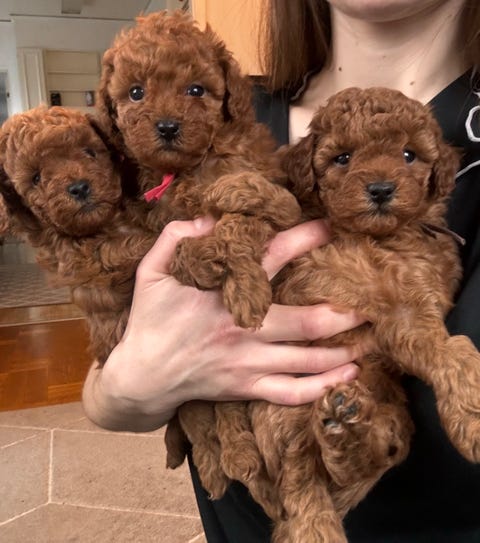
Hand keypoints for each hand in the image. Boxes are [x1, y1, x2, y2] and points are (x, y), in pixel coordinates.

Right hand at [83, 217, 366, 430]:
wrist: (141, 377)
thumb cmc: (149, 321)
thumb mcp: (150, 271)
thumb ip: (176, 238)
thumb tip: (212, 220)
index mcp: (222, 296)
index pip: (271, 260)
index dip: (304, 240)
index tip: (330, 228)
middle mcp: (242, 330)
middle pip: (305, 321)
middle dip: (344, 311)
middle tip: (373, 301)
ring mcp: (247, 363)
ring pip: (306, 360)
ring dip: (343, 349)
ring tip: (372, 338)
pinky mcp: (246, 388)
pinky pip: (291, 393)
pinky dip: (323, 388)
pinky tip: (348, 377)